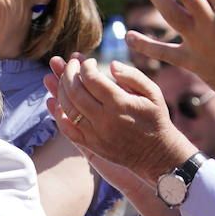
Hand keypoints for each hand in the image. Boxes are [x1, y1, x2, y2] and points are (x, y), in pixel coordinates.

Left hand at [43, 54, 196, 183]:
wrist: (157, 154)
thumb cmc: (155, 119)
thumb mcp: (153, 93)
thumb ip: (133, 76)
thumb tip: (111, 64)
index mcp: (120, 103)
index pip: (92, 79)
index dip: (85, 65)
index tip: (88, 61)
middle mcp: (105, 119)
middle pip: (75, 92)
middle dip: (67, 72)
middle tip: (69, 63)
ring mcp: (96, 134)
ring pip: (67, 109)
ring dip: (59, 90)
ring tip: (60, 78)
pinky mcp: (91, 146)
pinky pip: (67, 130)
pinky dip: (58, 114)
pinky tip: (57, 101)